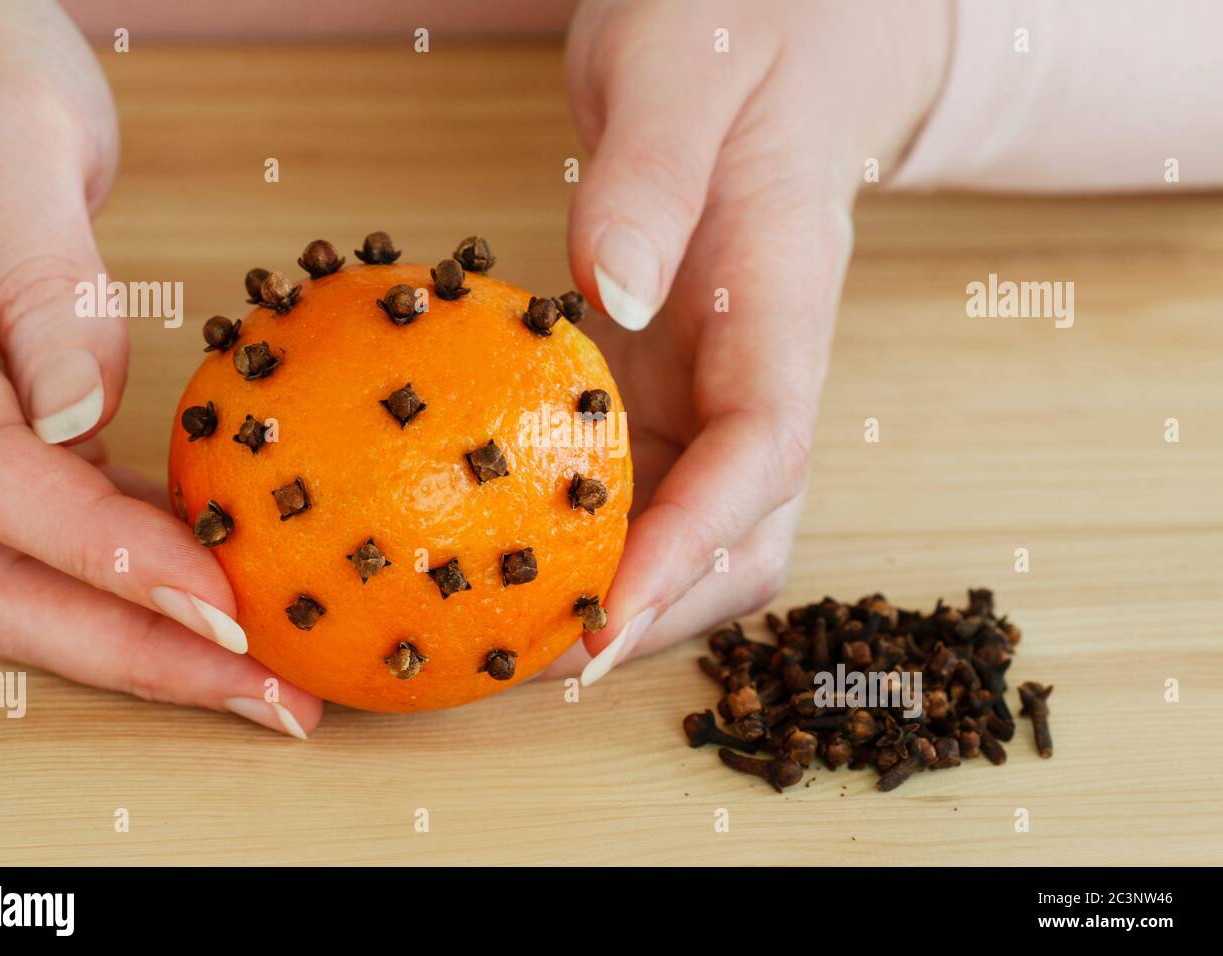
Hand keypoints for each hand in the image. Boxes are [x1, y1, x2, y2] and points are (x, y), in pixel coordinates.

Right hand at [0, 1, 320, 736]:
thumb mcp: (8, 146)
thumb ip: (41, 284)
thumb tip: (78, 414)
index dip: (107, 556)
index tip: (223, 605)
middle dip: (136, 651)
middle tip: (270, 696)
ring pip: (19, 576)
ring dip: (140, 636)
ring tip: (264, 676)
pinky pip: (48, 527)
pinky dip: (132, 572)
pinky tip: (216, 584)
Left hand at [550, 0, 950, 682]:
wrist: (776, 36)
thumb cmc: (735, 36)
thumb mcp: (677, 75)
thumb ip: (647, 180)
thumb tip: (612, 291)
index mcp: (782, 304)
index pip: (762, 455)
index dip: (690, 550)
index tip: (605, 622)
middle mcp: (759, 368)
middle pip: (745, 534)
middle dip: (657, 612)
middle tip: (539, 657)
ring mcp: (715, 385)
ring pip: (697, 529)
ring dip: (621, 595)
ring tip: (515, 632)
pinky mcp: (667, 385)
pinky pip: (640, 488)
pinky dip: (585, 540)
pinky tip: (508, 555)